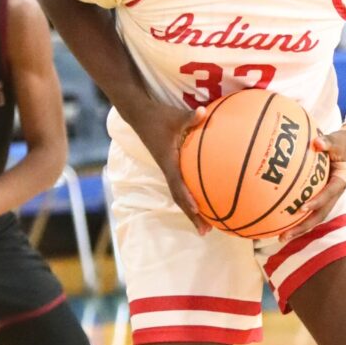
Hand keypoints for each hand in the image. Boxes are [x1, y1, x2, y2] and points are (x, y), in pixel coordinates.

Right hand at [132, 103, 210, 234]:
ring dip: (191, 211)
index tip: (198, 211)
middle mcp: (167, 169)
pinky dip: (191, 197)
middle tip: (206, 232)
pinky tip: (204, 202)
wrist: (139, 116)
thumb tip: (204, 112)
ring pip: (180, 195)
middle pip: (179, 198)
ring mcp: (168, 169)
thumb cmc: (157, 116)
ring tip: (206, 226)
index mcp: (167, 161)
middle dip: (192, 216)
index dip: (186, 197)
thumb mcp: (175, 116)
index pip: (177, 184)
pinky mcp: (170, 166)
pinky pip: (181, 186)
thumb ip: (191, 117)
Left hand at [278, 129, 345, 241]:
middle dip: (303, 227)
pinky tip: (279, 224)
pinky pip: (308, 211)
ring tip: (280, 238)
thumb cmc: (342, 144)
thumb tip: (317, 141)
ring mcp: (327, 199)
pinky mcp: (320, 198)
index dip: (317, 201)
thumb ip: (328, 141)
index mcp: (340, 181)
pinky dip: (295, 219)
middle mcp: (334, 194)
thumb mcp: (338, 140)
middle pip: (319, 215)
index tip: (301, 208)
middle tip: (284, 236)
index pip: (329, 194)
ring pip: (313, 217)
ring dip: (298, 228)